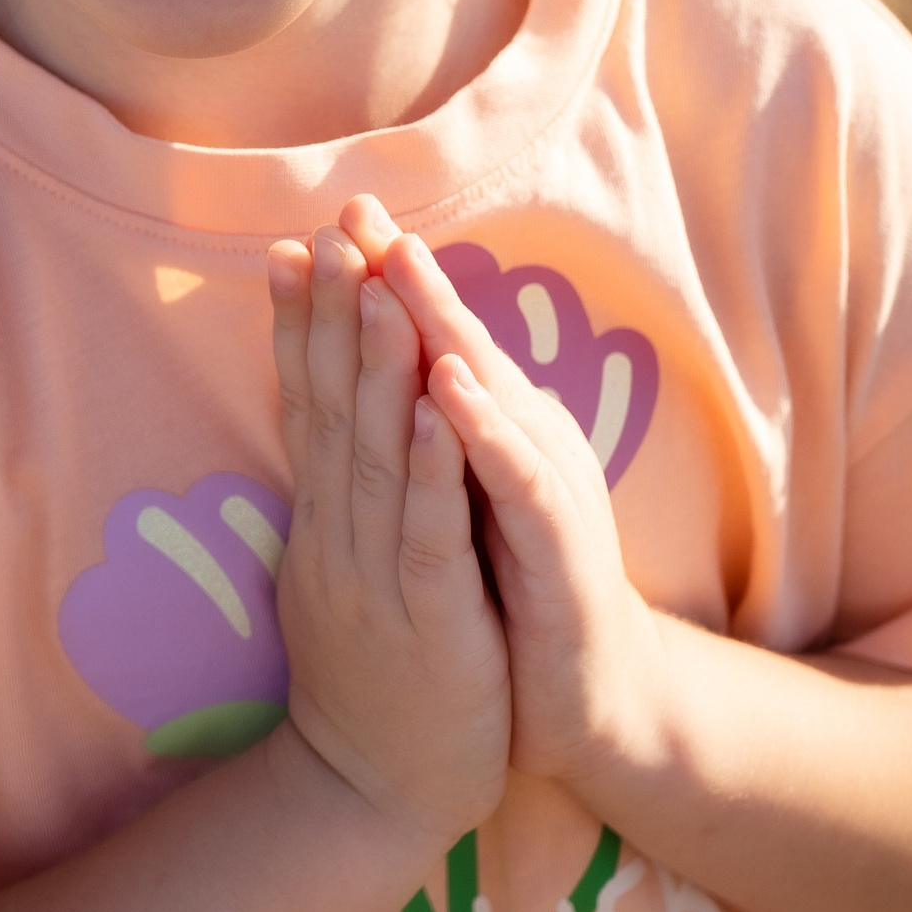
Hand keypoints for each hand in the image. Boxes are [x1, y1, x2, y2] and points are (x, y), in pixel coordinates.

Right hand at [267, 226, 509, 848]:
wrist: (377, 793)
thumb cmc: (374, 677)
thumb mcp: (338, 575)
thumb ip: (331, 502)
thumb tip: (315, 429)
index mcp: (322, 523)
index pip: (306, 406)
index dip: (299, 327)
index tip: (292, 249)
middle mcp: (337, 537)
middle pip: (331, 412)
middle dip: (333, 319)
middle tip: (330, 236)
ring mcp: (376, 576)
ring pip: (377, 456)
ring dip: (380, 369)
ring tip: (380, 290)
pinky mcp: (429, 617)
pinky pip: (429, 530)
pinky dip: (437, 465)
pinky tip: (444, 407)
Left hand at [362, 216, 671, 801]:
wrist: (584, 703)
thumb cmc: (511, 600)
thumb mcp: (454, 510)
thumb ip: (425, 442)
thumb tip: (369, 376)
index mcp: (488, 435)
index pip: (427, 344)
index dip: (379, 283)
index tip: (328, 218)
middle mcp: (522, 444)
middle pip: (456, 346)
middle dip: (405, 277)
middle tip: (358, 208)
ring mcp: (545, 490)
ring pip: (489, 397)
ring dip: (442, 330)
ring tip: (399, 268)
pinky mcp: (560, 548)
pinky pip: (517, 483)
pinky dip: (484, 433)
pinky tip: (453, 391)